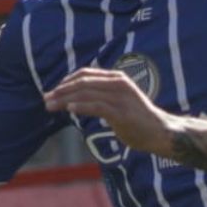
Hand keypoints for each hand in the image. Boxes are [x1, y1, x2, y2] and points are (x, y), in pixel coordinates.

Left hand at [44, 67, 172, 153]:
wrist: (160, 132)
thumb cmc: (138, 120)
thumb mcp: (119, 103)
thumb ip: (102, 98)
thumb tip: (77, 102)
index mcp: (117, 79)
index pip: (86, 74)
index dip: (66, 82)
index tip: (53, 91)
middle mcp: (118, 84)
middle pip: (83, 83)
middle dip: (61, 91)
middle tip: (46, 99)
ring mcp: (120, 97)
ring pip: (86, 94)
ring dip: (65, 100)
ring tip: (50, 106)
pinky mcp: (121, 112)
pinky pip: (97, 106)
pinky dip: (81, 106)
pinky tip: (68, 110)